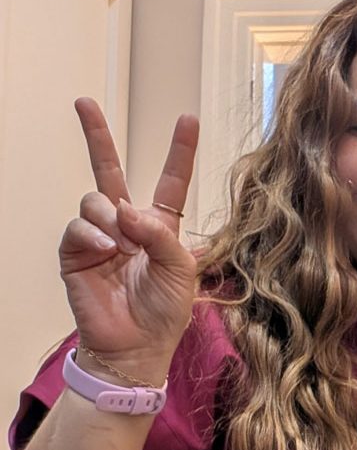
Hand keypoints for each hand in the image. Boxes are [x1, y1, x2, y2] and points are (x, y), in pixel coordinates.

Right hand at [59, 98, 199, 382]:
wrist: (137, 346)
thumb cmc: (164, 312)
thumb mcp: (180, 270)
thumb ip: (161, 234)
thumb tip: (125, 208)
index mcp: (160, 227)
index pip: (170, 182)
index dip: (179, 152)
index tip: (187, 119)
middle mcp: (126, 225)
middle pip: (110, 171)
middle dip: (96, 136)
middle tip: (84, 103)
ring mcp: (98, 236)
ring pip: (96, 199)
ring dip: (111, 217)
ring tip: (122, 246)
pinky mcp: (75, 252)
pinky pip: (79, 226)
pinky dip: (93, 235)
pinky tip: (106, 251)